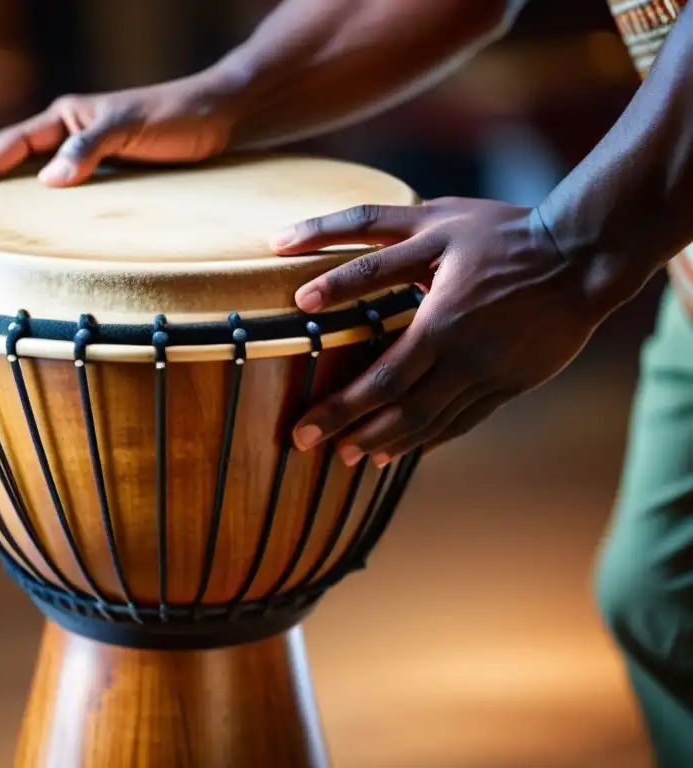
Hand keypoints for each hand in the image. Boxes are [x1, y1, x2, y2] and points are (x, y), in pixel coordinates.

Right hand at [0, 69, 244, 190]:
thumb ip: (91, 149)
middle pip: (20, 161)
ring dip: (20, 202)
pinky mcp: (113, 177)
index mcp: (69, 116)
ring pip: (44, 182)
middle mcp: (73, 135)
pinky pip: (74, 197)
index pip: (15, 140)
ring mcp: (92, 158)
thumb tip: (50, 180)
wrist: (221, 117)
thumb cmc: (176, 115)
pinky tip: (49, 237)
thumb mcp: (129, 126)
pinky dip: (56, 214)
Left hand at [271, 197, 607, 465]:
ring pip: (430, 422)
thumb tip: (281, 242)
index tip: (299, 421)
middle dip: (348, 428)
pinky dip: (428, 439)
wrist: (582, 258)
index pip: (383, 375)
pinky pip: (462, 422)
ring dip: (385, 442)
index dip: (341, 403)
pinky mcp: (508, 385)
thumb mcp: (432, 222)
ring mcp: (489, 376)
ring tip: (347, 456)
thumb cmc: (499, 233)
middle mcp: (466, 357)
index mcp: (444, 321)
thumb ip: (362, 238)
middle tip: (304, 445)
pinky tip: (398, 450)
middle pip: (400, 406)